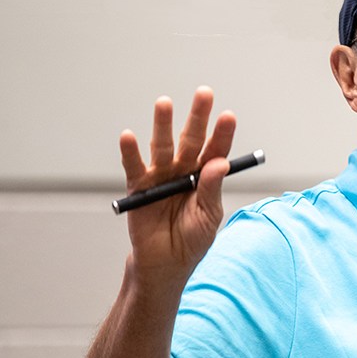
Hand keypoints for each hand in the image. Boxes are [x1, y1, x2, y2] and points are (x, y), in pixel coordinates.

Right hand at [118, 86, 236, 284]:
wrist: (166, 264)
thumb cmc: (192, 240)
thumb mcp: (209, 216)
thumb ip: (212, 189)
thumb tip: (219, 163)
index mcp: (206, 176)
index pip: (216, 149)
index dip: (222, 133)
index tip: (228, 115)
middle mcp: (184, 170)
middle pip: (192, 139)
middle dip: (197, 117)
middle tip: (204, 93)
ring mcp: (161, 176)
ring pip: (163, 146)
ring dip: (163, 125)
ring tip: (164, 103)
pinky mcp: (139, 188)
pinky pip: (134, 168)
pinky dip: (130, 153)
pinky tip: (128, 137)